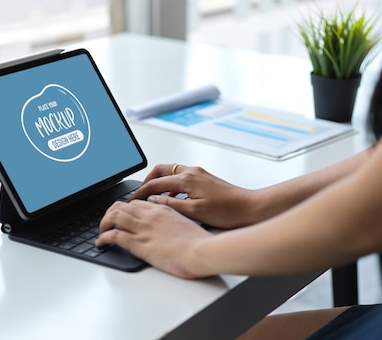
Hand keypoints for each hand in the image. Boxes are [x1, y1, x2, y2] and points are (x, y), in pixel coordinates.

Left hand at [96, 199, 212, 278]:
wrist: (202, 250)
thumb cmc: (199, 242)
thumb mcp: (187, 224)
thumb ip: (174, 220)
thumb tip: (170, 225)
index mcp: (163, 209)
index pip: (137, 202)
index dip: (126, 207)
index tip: (122, 214)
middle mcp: (150, 215)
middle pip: (121, 206)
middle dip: (110, 213)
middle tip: (107, 222)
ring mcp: (143, 228)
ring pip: (113, 217)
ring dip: (103, 224)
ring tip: (101, 231)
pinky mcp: (139, 243)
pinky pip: (114, 235)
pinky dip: (103, 238)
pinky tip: (100, 243)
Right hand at [130, 164, 257, 228]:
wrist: (251, 208)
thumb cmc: (228, 211)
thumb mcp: (195, 212)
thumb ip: (171, 204)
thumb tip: (153, 200)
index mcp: (187, 178)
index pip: (155, 183)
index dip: (140, 193)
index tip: (131, 201)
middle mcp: (192, 171)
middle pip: (161, 170)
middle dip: (147, 182)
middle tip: (139, 196)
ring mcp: (199, 173)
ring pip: (171, 172)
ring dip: (159, 183)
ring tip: (152, 198)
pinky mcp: (204, 178)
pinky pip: (181, 177)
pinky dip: (171, 185)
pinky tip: (171, 199)